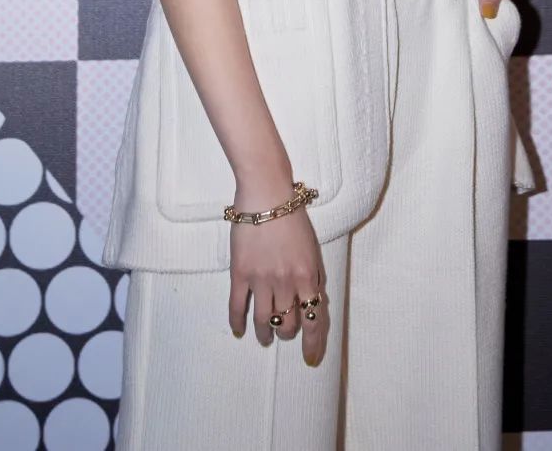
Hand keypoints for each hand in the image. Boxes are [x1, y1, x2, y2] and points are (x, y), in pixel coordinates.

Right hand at [227, 174, 328, 366]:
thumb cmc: (292, 216)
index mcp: (307, 275)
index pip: (314, 319)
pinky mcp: (240, 273)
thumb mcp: (312, 247)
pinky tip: (239, 331)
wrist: (266, 194)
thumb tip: (313, 300)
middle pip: (287, 324)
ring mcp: (261, 279)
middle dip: (286, 333)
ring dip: (264, 334)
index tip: (311, 358)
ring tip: (264, 339)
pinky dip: (237, 322)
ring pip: (263, 321)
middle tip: (283, 332)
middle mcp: (285, 282)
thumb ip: (313, 274)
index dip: (313, 343)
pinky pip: (237, 306)